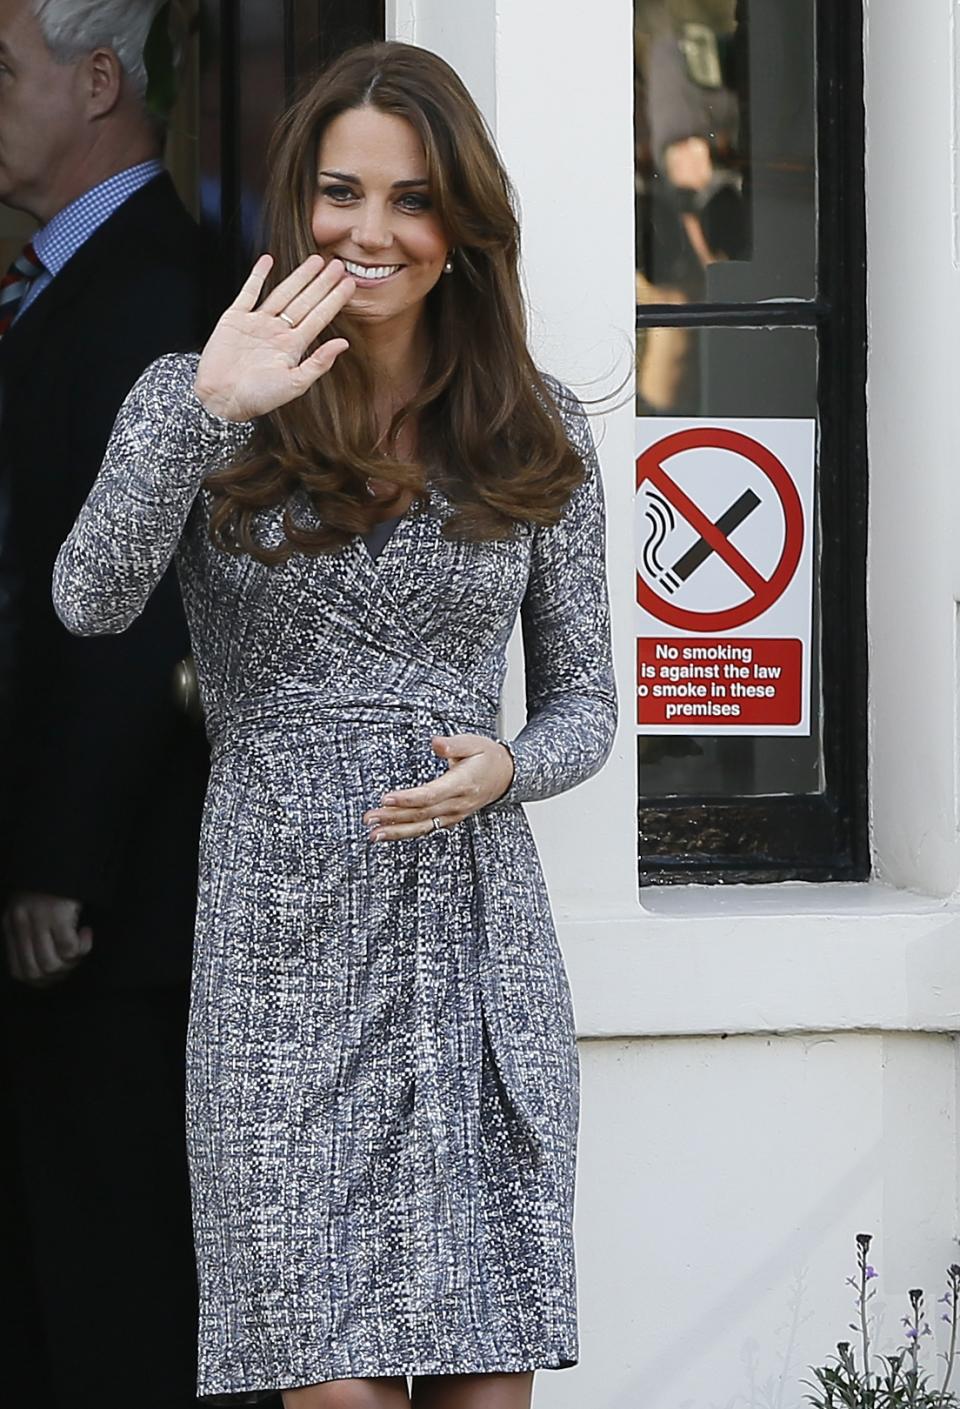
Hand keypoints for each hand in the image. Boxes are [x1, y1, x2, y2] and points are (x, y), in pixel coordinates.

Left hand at [3, 892, 92, 985]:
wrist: (59, 857)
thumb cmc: (48, 885)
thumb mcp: (28, 909)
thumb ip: (28, 933)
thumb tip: (45, 966)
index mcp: (10, 926)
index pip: (19, 971)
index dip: (41, 981)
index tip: (58, 973)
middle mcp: (21, 925)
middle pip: (35, 972)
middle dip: (59, 975)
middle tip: (73, 961)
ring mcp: (39, 921)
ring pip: (51, 964)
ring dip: (71, 963)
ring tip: (81, 947)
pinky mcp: (58, 916)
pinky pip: (70, 949)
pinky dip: (82, 948)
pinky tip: (87, 933)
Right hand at [194, 253, 355, 421]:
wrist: (221, 399)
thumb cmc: (258, 398)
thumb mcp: (294, 384)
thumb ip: (319, 363)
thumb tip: (343, 344)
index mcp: (292, 347)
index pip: (319, 317)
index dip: (334, 300)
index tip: (349, 284)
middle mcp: (277, 332)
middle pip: (305, 301)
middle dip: (322, 283)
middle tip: (338, 264)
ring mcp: (257, 323)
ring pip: (283, 293)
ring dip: (299, 276)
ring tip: (315, 261)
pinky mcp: (234, 319)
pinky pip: (248, 292)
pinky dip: (257, 276)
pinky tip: (268, 260)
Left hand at [363, 735, 514, 841]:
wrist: (506, 776)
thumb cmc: (487, 758)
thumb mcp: (474, 743)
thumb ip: (454, 744)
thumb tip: (436, 743)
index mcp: (462, 784)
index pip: (431, 794)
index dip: (407, 798)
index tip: (386, 797)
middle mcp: (457, 804)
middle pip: (421, 814)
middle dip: (393, 817)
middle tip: (370, 818)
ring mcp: (453, 814)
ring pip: (422, 826)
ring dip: (396, 831)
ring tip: (374, 833)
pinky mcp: (449, 819)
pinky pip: (426, 828)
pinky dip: (407, 833)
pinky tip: (390, 834)